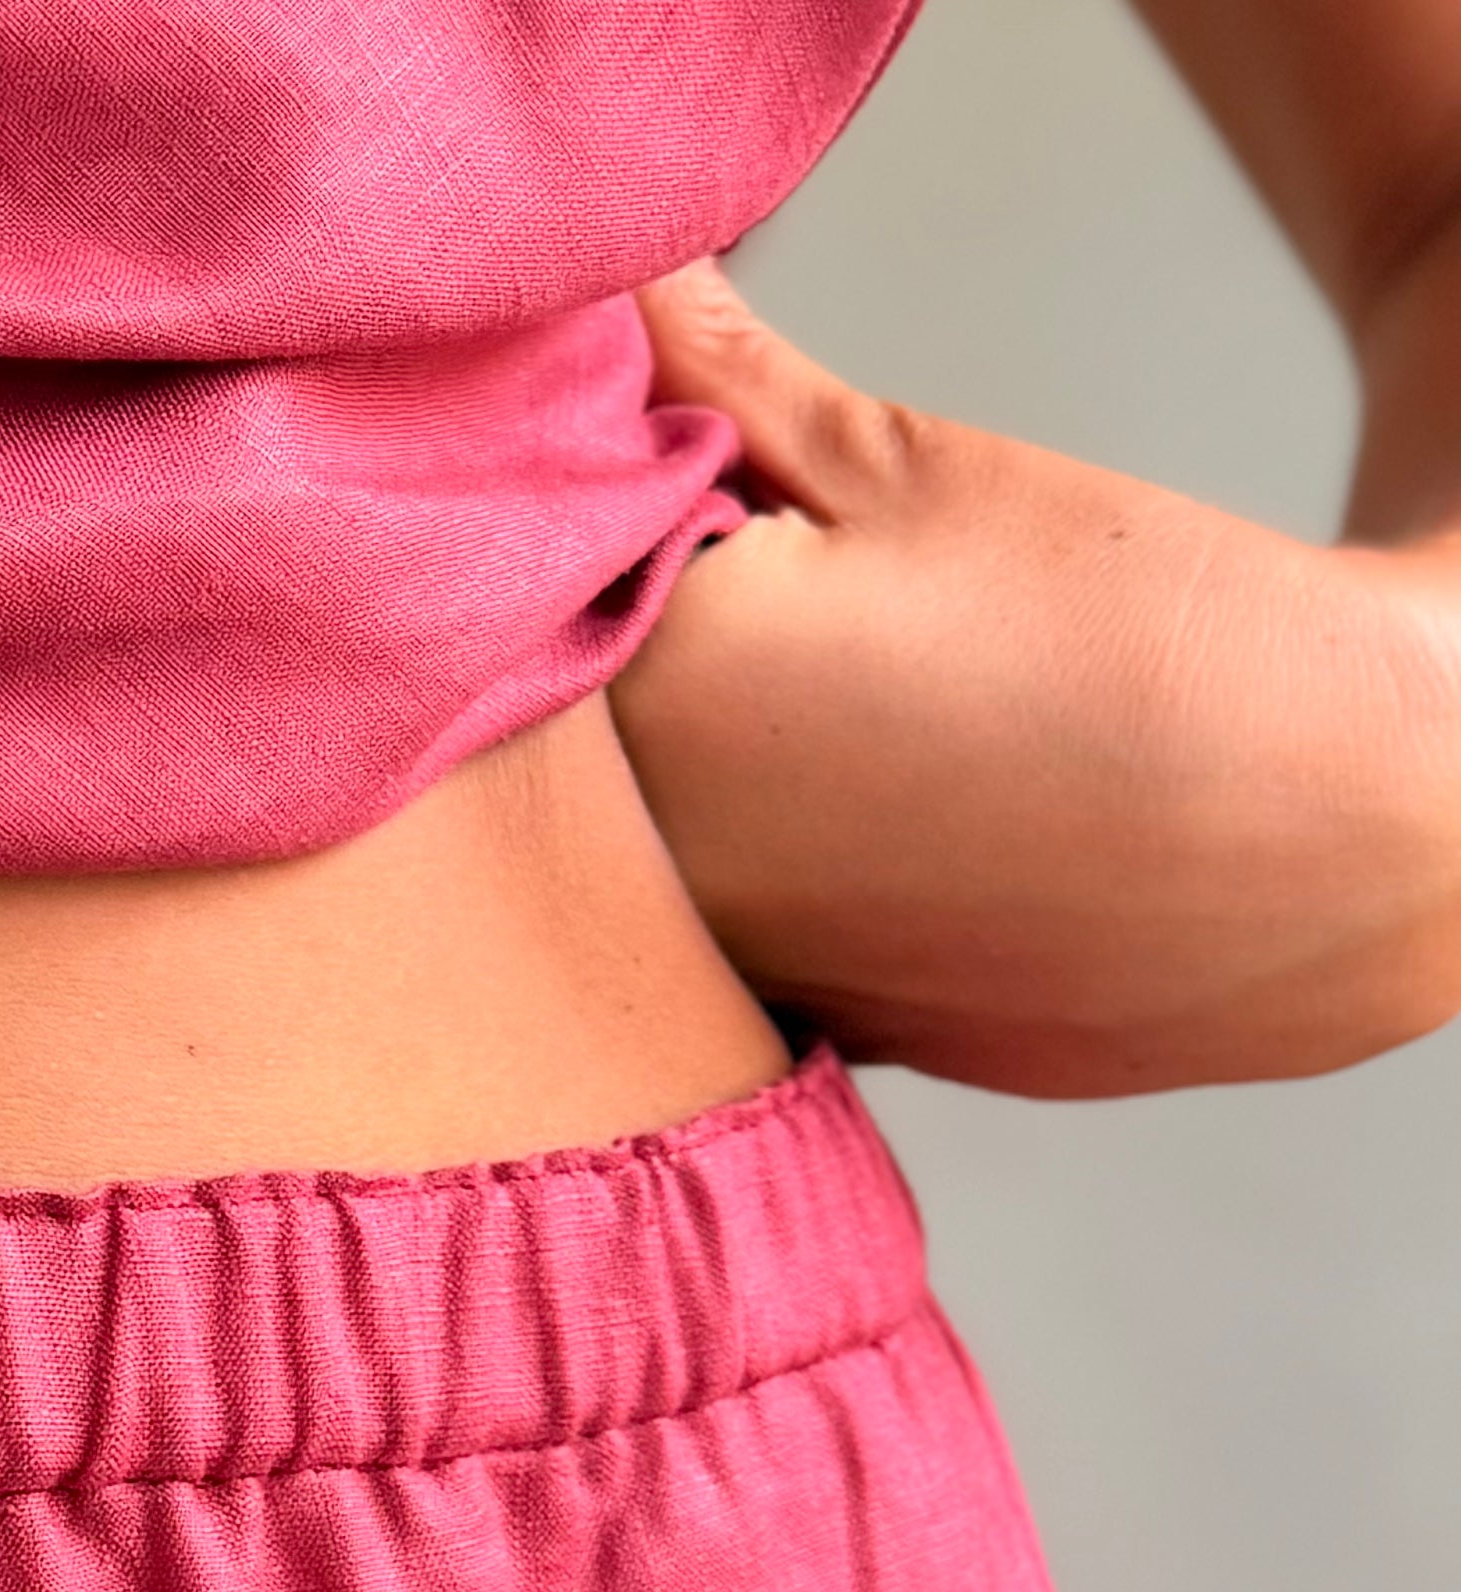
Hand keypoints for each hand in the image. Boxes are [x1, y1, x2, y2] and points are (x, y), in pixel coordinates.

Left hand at [608, 258, 1460, 1094]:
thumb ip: (717, 377)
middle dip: (639, 661)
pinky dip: (787, 874)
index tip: (688, 494)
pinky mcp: (839, 1042)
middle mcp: (666, 890)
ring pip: (662, 858)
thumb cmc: (1138, 635)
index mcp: (649, 718)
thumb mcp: (909, 468)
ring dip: (711, 784)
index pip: (512, 608)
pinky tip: (903, 816)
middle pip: (577, 756)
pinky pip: (754, 938)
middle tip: (798, 598)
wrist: (1354, 828)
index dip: (593, 535)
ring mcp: (750, 988)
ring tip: (875, 714)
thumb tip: (609, 274)